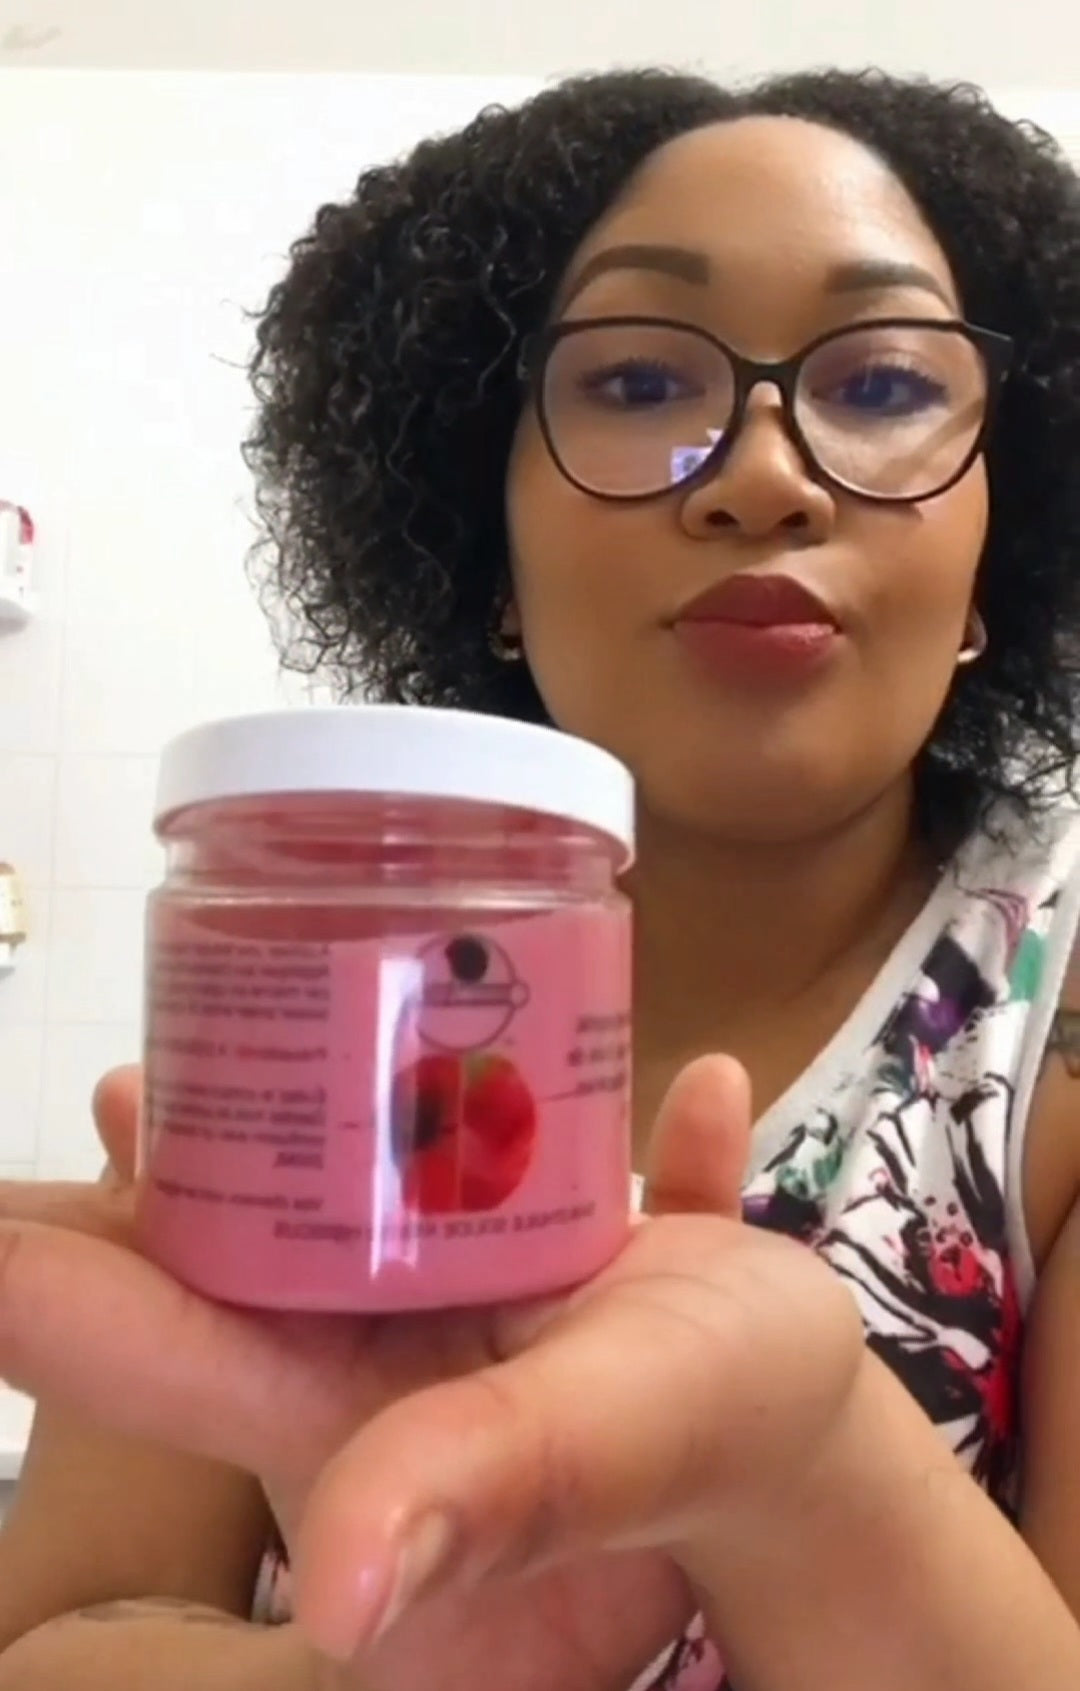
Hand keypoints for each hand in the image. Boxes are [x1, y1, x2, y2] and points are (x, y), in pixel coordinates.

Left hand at [0, 1059, 862, 1685]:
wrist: (814, 1437)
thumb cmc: (734, 1434)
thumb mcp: (626, 1432)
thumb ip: (495, 1482)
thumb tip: (337, 1599)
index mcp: (368, 1409)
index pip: (185, 1350)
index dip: (65, 1298)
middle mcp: (391, 1354)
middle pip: (244, 1261)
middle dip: (150, 1186)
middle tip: (97, 1081)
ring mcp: (473, 1295)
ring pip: (345, 1203)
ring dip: (264, 1132)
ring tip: (173, 1047)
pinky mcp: (557, 1237)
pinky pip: (512, 1152)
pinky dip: (497, 1097)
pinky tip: (465, 1031)